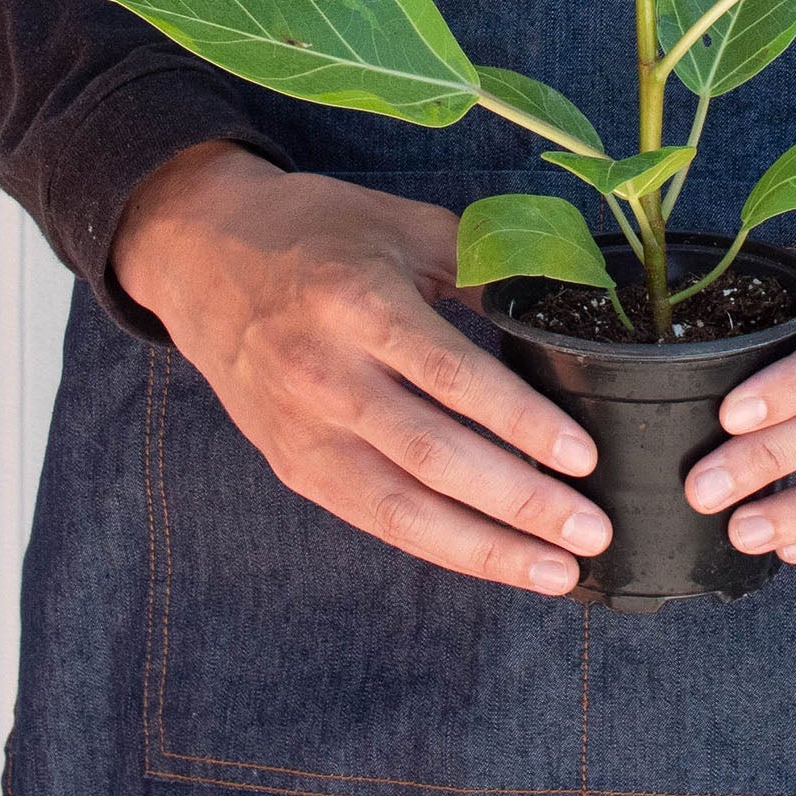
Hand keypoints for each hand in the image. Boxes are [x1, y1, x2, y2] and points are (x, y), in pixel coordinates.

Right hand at [112, 141, 610, 594]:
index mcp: (360, 303)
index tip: (581, 455)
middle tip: (592, 528)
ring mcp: (303, 429)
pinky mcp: (293, 465)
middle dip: (520, 502)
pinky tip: (493, 559)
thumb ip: (478, 266)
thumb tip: (559, 308)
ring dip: (485, 549)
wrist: (203, 253)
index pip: (451, 376)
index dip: (520, 422)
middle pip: (433, 456)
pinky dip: (438, 545)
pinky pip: (373, 518)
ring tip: (557, 570)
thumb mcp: (402, 224)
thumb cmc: (319, 231)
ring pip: (401, 509)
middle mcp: (326, 374)